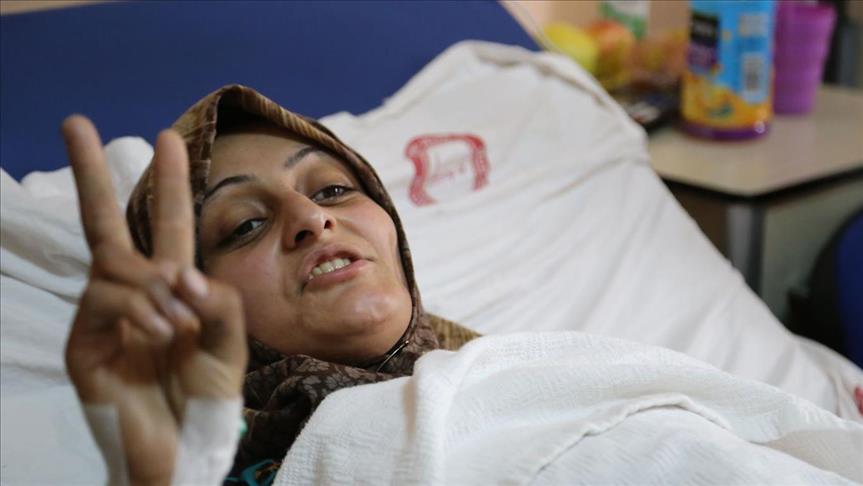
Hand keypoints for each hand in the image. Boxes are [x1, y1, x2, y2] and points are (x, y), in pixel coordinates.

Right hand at [62, 116, 247, 483]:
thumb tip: (179, 273)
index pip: (167, 225)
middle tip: (74, 122)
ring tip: (181, 325)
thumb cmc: (207, 397)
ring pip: (118, 266)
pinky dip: (141, 311)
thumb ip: (218, 299)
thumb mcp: (231, 341)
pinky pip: (105, 300)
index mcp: (173, 288)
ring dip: (156, 288)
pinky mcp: (84, 345)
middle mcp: (135, 294)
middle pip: (107, 223)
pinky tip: (165, 335)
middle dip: (92, 172)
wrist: (185, 447)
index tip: (166, 137)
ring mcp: (104, 318)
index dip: (169, 183)